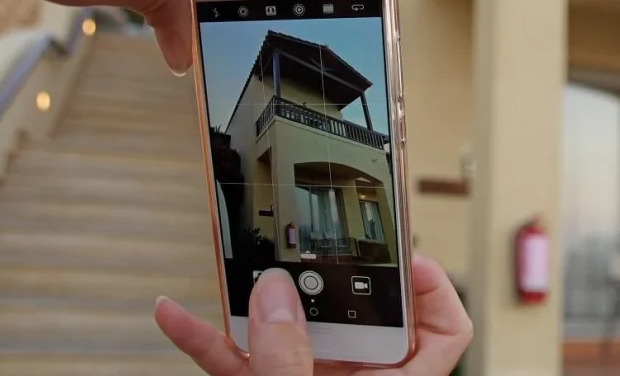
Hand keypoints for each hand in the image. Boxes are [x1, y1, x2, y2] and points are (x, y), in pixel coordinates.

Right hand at [154, 255, 472, 375]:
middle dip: (316, 285)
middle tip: (295, 255)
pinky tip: (178, 319)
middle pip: (353, 319)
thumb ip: (288, 364)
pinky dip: (211, 343)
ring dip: (253, 306)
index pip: (441, 333)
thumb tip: (275, 300)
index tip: (399, 257)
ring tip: (233, 273)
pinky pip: (242, 364)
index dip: (430, 290)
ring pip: (288, 335)